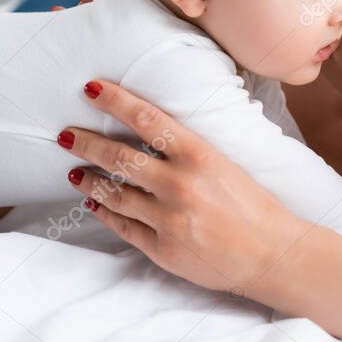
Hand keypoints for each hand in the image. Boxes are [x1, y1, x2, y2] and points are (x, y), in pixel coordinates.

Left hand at [61, 79, 309, 294]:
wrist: (274, 253)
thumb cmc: (255, 205)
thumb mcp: (226, 163)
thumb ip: (189, 150)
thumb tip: (152, 133)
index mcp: (199, 155)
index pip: (146, 119)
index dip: (115, 101)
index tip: (92, 88)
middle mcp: (179, 184)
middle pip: (119, 157)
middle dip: (87, 143)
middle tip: (67, 136)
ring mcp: (169, 219)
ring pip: (115, 194)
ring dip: (91, 180)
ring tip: (76, 172)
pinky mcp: (163, 249)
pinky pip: (124, 227)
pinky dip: (107, 213)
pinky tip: (96, 204)